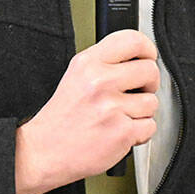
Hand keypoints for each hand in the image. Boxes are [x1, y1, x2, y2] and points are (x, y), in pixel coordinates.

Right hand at [14, 29, 158, 193]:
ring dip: (142, 113)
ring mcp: (111, 107)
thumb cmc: (61, 118)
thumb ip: (104, 63)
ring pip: (152, 102)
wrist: (43, 153)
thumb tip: (140, 59)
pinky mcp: (121, 132)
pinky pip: (150, 127)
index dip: (148, 49)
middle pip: (150, 70)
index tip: (149, 58)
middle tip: (137, 93)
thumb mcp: (76, 76)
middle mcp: (99, 82)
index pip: (132, 40)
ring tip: (120, 117)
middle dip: (149, 84)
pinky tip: (120, 132)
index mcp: (88, 63)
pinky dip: (140, 134)